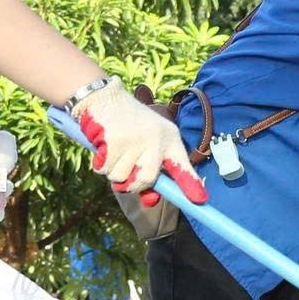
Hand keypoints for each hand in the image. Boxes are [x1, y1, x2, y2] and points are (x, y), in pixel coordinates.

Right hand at [74, 85, 206, 208]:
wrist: (104, 98)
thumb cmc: (126, 126)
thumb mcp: (145, 144)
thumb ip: (149, 171)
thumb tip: (151, 201)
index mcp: (169, 138)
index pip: (182, 165)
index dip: (190, 183)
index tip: (199, 200)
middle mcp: (157, 138)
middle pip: (147, 179)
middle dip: (132, 185)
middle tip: (124, 178)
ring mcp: (137, 139)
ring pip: (121, 178)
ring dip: (112, 172)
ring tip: (113, 152)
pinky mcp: (116, 141)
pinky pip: (105, 169)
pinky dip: (99, 164)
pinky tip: (102, 147)